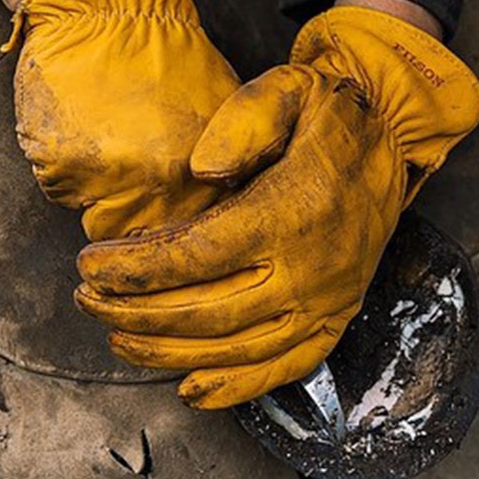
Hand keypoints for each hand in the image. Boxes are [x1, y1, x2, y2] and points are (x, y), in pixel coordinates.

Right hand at [3, 0, 241, 238]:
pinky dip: (63, 169)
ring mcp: (103, 176)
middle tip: (128, 170)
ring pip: (97, 219)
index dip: (173, 225)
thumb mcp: (219, 109)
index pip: (186, 235)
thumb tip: (224, 203)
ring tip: (103, 144)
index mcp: (199, 172)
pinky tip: (76, 128)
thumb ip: (223, 165)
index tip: (165, 206)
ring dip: (96, 194)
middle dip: (133, 215)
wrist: (106, 4)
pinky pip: (60, 191)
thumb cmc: (166, 51)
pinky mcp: (58, 165)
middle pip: (141, 235)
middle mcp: (155, 181)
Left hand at [74, 6, 478, 407]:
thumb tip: (203, 172)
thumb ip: (243, 123)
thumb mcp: (288, 90)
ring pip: (237, 348)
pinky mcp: (335, 320)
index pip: (197, 255)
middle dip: (136, 313)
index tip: (90, 266)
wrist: (392, 140)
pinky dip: (236, 387)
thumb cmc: (329, 115)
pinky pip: (285, 368)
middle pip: (207, 311)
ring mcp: (326, 302)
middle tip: (87, 302)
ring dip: (170, 351)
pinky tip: (190, 388)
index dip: (136, 269)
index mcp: (293, 212)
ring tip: (118, 339)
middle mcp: (311, 269)